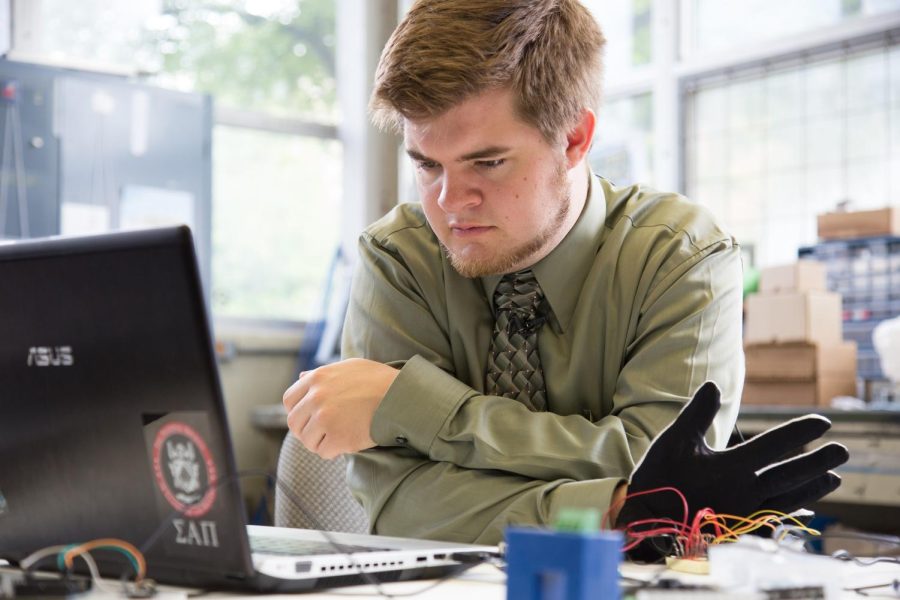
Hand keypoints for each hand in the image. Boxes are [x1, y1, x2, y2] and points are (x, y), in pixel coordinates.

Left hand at [282, 358, 398, 458]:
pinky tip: (347, 443)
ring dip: (320, 442)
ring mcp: (325, 418)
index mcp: (317, 378)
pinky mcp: (337, 438)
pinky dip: (334, 451)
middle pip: (294, 423)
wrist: (401, 396)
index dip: (298, 411)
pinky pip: (324, 452)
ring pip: (307, 440)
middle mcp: (316, 397)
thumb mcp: (349, 368)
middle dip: (306, 430)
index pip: (289, 400)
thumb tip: (301, 378)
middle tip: (323, 432)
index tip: (309, 417)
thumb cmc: (378, 381)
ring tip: (338, 437)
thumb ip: (322, 373)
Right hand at [616, 381, 848, 535]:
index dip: (800, 432)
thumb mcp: (673, 441)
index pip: (775, 444)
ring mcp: (745, 515)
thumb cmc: (659, 480)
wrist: (647, 525)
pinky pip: (775, 521)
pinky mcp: (740, 531)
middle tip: (843, 451)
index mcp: (732, 468)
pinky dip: (792, 514)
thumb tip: (715, 385)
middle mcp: (746, 493)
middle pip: (791, 474)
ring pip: (789, 499)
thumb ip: (697, 413)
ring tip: (834, 480)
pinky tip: (802, 511)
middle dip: (819, 462)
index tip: (824, 422)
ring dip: (813, 488)